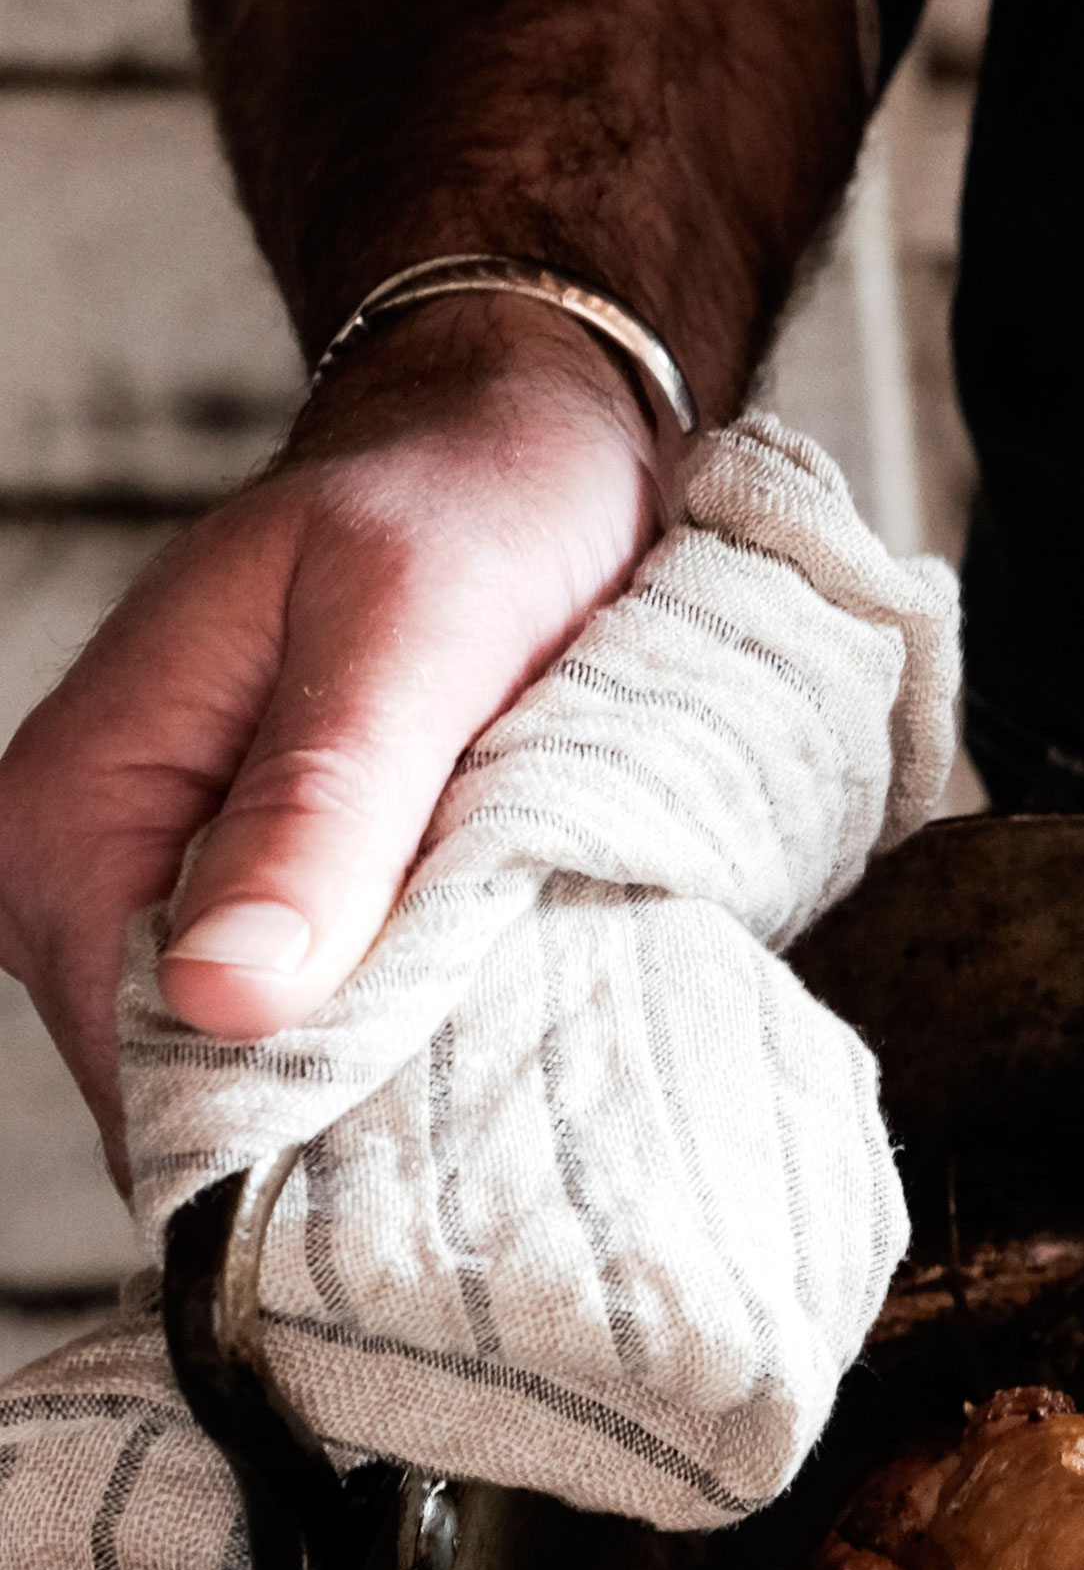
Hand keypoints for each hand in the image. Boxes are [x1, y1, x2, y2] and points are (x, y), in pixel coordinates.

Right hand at [0, 294, 669, 1181]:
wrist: (521, 453)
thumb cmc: (467, 508)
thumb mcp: (413, 632)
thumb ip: (323, 810)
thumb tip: (222, 994)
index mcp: (75, 806)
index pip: (140, 1062)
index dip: (287, 1116)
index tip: (436, 1104)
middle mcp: (87, 878)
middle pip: (196, 1094)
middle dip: (345, 1104)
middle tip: (503, 1046)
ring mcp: (169, 908)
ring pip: (266, 1078)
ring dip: (391, 1069)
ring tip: (508, 998)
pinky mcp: (264, 923)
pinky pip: (322, 1037)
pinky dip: (414, 1032)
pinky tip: (491, 991)